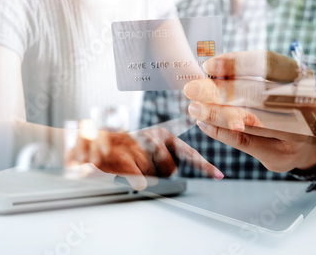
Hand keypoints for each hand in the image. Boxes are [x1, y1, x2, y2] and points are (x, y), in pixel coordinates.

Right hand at [67, 126, 223, 189]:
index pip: (189, 153)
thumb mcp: (151, 145)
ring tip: (133, 164)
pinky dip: (135, 180)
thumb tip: (177, 170)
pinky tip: (127, 170)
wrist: (97, 144)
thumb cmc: (127, 148)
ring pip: (154, 176)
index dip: (205, 166)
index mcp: (164, 135)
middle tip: (144, 165)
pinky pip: (140, 180)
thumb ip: (168, 156)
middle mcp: (155, 138)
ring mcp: (141, 148)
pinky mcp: (128, 159)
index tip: (219, 175)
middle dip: (160, 173)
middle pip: (171, 170)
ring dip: (144, 175)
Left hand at [184, 50, 315, 172]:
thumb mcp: (272, 86)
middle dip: (219, 90)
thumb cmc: (281, 107)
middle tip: (192, 89)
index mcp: (303, 77)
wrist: (304, 146)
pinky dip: (220, 131)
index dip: (236, 62)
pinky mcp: (280, 153)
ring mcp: (296, 130)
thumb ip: (246, 77)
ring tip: (194, 108)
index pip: (267, 63)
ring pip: (248, 119)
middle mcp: (304, 102)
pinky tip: (204, 124)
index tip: (208, 65)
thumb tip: (209, 70)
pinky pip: (244, 140)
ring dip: (216, 112)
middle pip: (256, 93)